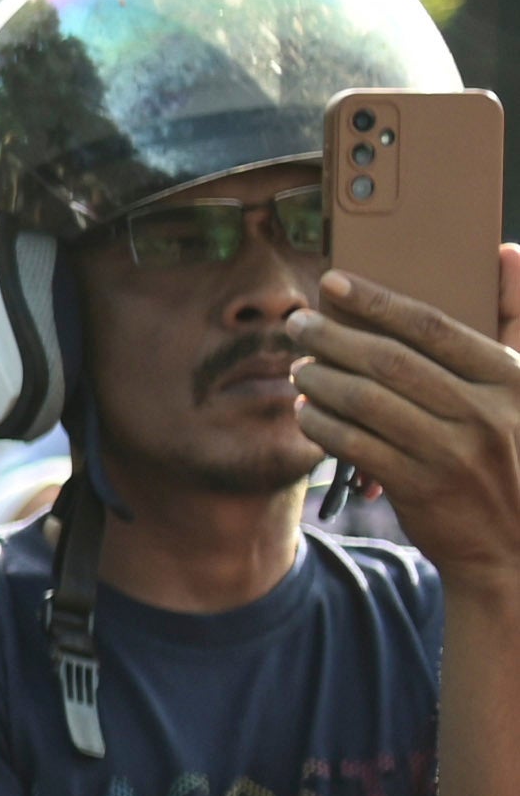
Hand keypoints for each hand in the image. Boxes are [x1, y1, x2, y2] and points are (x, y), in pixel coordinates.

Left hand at [294, 254, 519, 586]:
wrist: (516, 544)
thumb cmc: (515, 451)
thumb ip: (518, 319)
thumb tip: (508, 252)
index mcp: (512, 377)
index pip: (433, 326)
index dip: (378, 301)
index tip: (335, 282)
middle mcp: (484, 412)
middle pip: (391, 360)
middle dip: (335, 336)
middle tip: (298, 324)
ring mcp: (452, 452)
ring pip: (367, 401)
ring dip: (322, 379)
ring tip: (299, 367)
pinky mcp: (422, 487)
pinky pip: (356, 444)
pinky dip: (324, 423)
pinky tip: (307, 411)